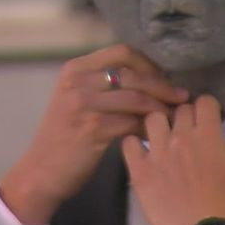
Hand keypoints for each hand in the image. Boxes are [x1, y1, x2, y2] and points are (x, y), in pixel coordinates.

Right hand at [0, 44, 188, 223]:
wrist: (41, 172)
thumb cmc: (66, 138)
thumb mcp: (79, 101)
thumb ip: (105, 86)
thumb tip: (153, 79)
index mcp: (75, 69)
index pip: (122, 52)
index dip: (149, 63)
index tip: (165, 78)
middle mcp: (77, 81)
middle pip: (132, 74)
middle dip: (163, 85)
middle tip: (182, 97)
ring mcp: (82, 104)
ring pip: (135, 98)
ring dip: (161, 107)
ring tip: (176, 117)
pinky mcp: (91, 128)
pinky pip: (131, 122)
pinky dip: (149, 128)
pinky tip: (158, 135)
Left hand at [122, 95, 224, 224]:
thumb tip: (218, 142)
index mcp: (208, 135)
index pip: (204, 101)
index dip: (207, 108)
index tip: (206, 118)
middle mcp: (181, 137)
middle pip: (178, 109)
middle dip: (184, 116)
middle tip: (185, 131)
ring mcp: (157, 152)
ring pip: (152, 118)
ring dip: (158, 125)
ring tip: (161, 138)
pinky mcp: (140, 170)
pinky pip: (128, 143)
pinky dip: (134, 144)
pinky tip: (140, 152)